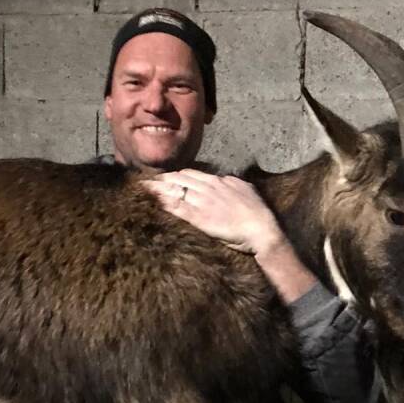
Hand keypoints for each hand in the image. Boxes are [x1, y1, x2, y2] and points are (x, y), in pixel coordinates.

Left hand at [142, 169, 283, 255]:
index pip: (190, 174)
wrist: (261, 228)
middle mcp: (207, 189)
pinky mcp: (200, 219)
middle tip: (146, 182)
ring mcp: (202, 203)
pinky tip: (153, 203)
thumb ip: (230, 182)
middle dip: (161, 180)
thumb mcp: (245, 188)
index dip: (175, 175)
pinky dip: (164, 205)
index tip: (165, 178)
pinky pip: (178, 209)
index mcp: (217, 181)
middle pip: (178, 180)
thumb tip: (223, 179)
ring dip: (157, 190)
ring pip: (174, 191)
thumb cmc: (257, 211)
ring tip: (143, 189)